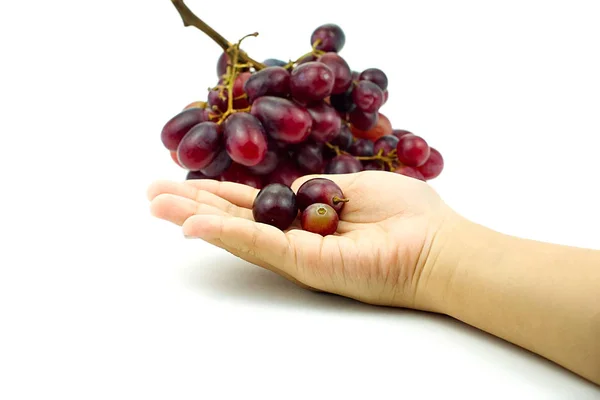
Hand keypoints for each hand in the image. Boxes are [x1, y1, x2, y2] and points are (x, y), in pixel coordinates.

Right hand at [147, 171, 456, 311]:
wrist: (437, 246)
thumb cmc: (407, 214)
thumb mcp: (353, 185)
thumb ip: (317, 187)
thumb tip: (293, 184)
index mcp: (307, 215)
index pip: (254, 203)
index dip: (220, 192)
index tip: (188, 180)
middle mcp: (296, 235)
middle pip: (236, 218)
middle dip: (193, 205)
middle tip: (152, 194)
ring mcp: (298, 252)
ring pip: (238, 233)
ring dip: (195, 218)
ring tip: (156, 205)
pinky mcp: (307, 263)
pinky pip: (260, 244)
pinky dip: (226, 234)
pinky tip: (192, 226)